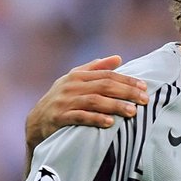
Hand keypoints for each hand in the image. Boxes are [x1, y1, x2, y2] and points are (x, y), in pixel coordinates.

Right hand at [24, 55, 149, 148]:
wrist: (36, 121)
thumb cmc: (62, 99)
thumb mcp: (76, 80)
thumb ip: (96, 68)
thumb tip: (118, 57)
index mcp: (78, 75)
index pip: (107, 75)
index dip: (127, 80)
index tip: (144, 87)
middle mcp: (72, 86)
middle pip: (104, 86)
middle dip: (126, 92)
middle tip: (144, 99)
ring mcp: (65, 101)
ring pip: (94, 101)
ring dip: (115, 106)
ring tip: (132, 111)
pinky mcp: (60, 117)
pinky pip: (80, 117)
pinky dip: (96, 119)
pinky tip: (110, 122)